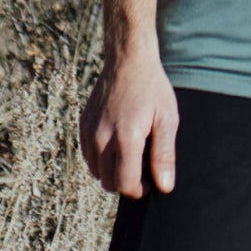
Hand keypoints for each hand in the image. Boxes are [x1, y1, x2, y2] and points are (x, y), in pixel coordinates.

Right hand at [79, 53, 178, 197]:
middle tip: (142, 168)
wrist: (128, 60)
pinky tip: (116, 145)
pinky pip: (88, 156)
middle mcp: (102, 137)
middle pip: (108, 183)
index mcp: (126, 138)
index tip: (150, 182)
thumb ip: (164, 155)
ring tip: (130, 155)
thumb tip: (165, 186)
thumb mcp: (168, 120)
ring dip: (112, 172)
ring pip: (96, 172)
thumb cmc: (153, 89)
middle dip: (126, 183)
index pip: (125, 184)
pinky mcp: (82, 125)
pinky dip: (100, 159)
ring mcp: (89, 131)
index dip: (139, 190)